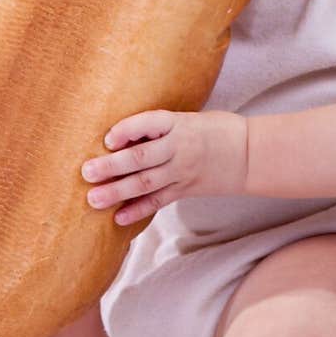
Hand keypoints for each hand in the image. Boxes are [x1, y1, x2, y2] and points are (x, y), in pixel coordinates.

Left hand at [81, 109, 248, 224]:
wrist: (248, 153)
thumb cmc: (213, 129)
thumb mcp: (187, 118)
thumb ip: (157, 127)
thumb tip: (118, 137)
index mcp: (179, 123)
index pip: (149, 123)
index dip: (127, 130)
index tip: (107, 139)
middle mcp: (180, 147)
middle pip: (142, 157)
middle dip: (112, 165)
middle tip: (87, 172)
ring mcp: (183, 171)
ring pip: (146, 183)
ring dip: (118, 192)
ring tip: (93, 199)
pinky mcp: (185, 189)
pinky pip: (159, 201)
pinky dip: (138, 210)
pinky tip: (119, 218)